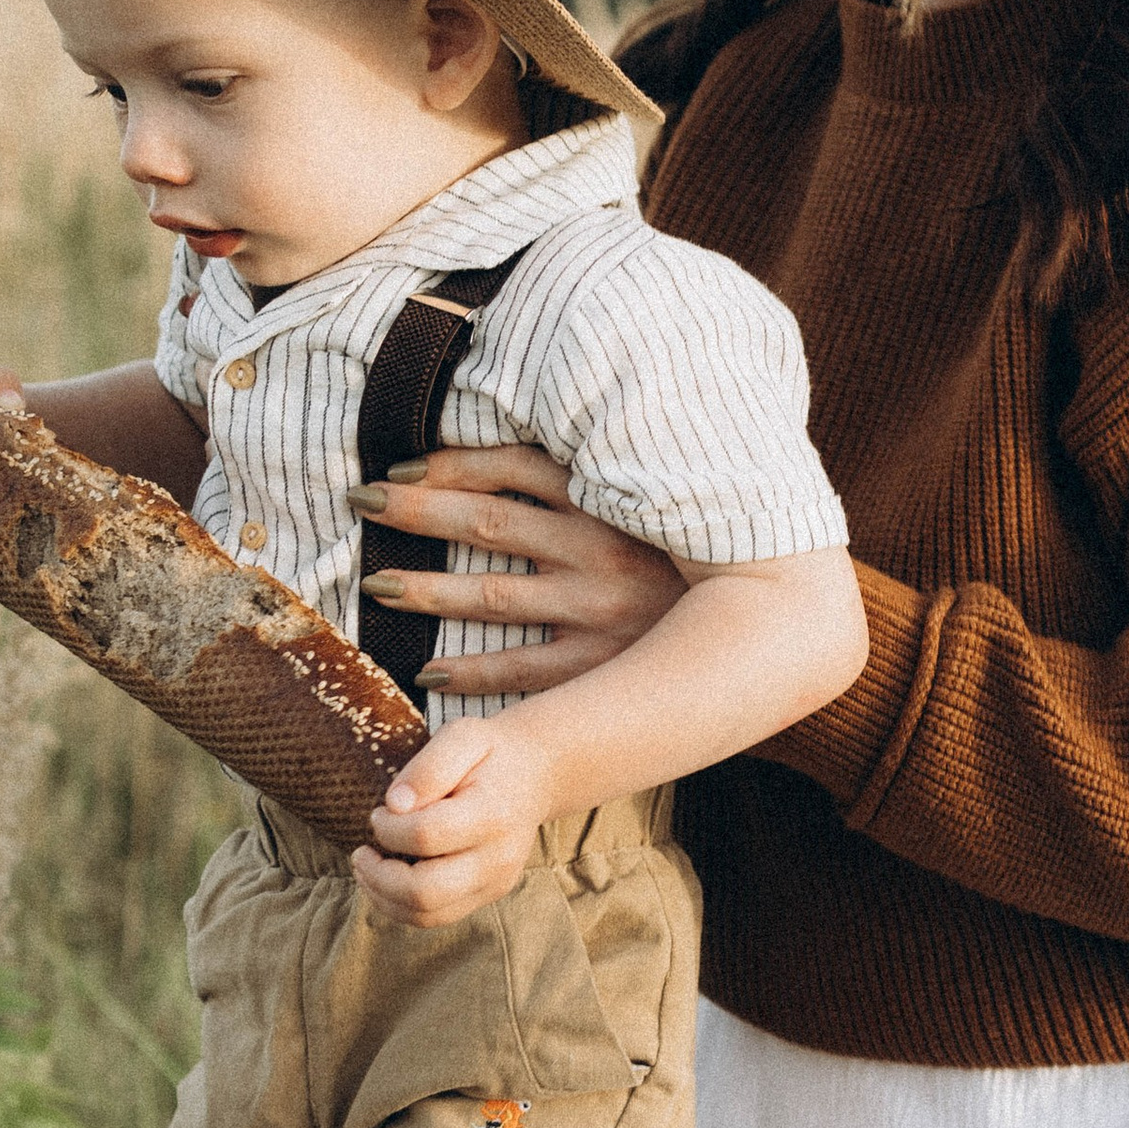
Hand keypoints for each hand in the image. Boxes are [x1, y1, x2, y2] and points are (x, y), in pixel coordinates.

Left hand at [349, 445, 687, 698]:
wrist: (766, 621)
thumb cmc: (696, 555)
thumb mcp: (653, 502)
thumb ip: (593, 477)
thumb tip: (517, 455)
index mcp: (610, 501)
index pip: (512, 469)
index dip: (448, 466)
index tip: (397, 468)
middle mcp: (599, 550)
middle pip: (489, 523)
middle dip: (419, 511)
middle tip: (362, 503)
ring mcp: (598, 611)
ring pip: (494, 595)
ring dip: (430, 589)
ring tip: (381, 583)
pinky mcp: (602, 664)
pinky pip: (523, 670)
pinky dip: (472, 671)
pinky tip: (428, 671)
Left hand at [352, 709, 560, 928]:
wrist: (535, 774)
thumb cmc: (490, 753)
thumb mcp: (462, 735)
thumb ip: (428, 767)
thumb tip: (394, 805)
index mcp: (493, 813)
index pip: (426, 836)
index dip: (389, 828)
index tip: (378, 812)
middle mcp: (499, 857)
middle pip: (426, 891)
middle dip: (378, 876)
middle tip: (361, 853)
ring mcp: (496, 882)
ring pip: (427, 914)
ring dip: (383, 897)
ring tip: (366, 869)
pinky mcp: (488, 895)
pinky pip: (436, 917)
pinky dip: (400, 906)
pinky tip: (385, 881)